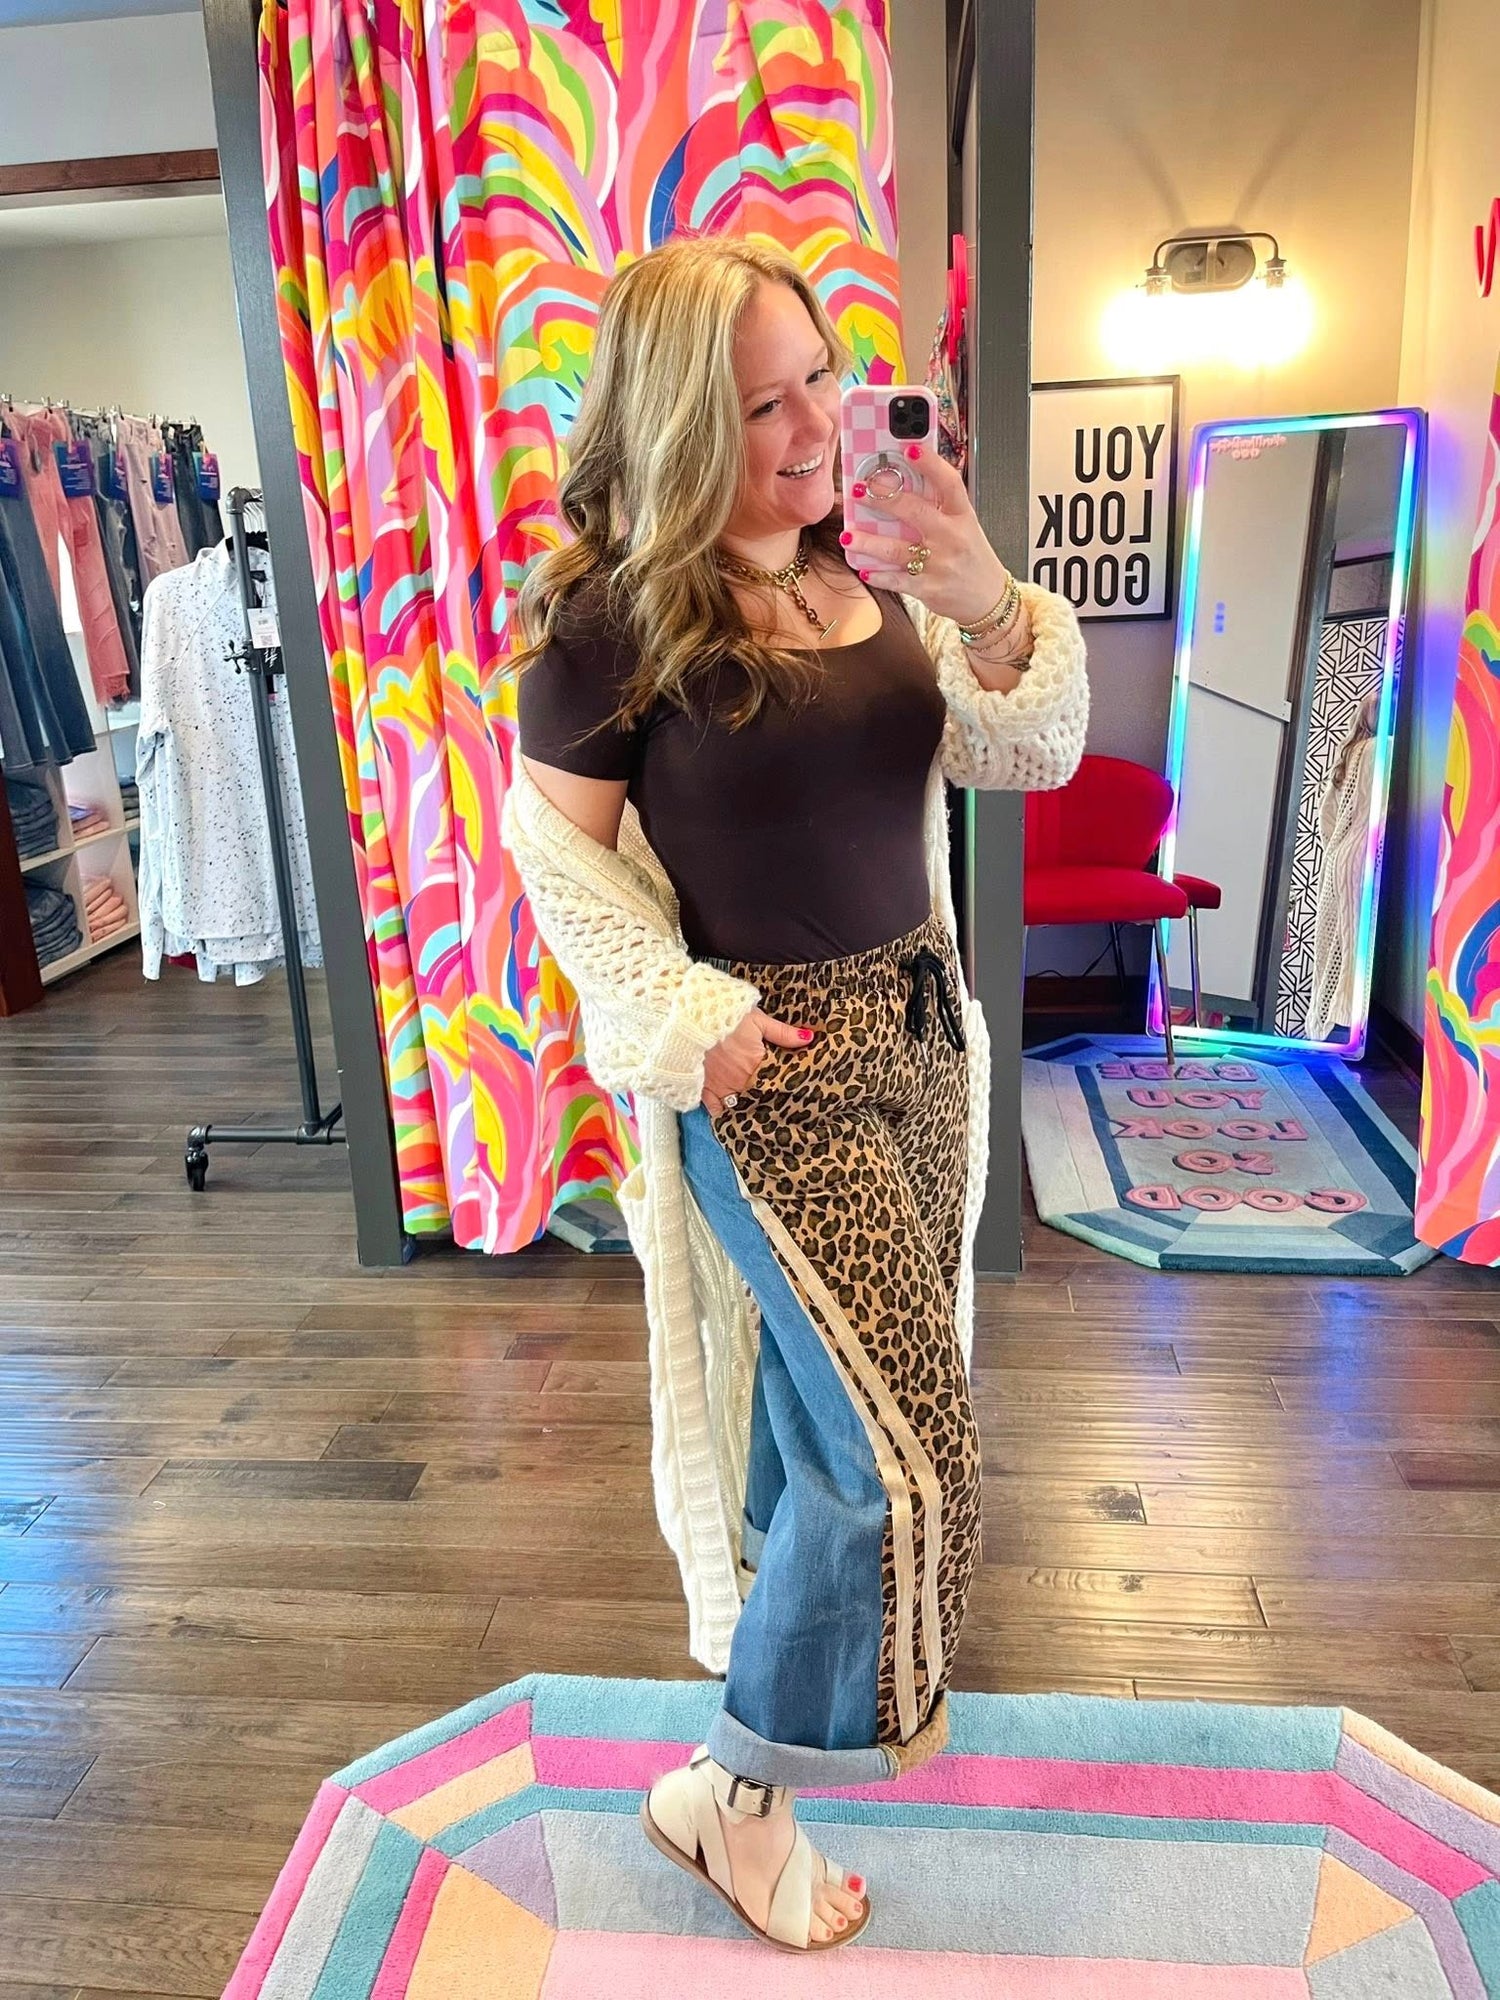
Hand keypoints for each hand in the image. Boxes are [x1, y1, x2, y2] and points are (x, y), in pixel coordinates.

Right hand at [703, 1008, 812, 1118]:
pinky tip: (730, 1115)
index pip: (775, 1083)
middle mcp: (740, 1081)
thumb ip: (783, 1033)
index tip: (791, 1093)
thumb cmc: (727, 1017)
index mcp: (756, 1065)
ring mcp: (722, 1087)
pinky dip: (723, 1112)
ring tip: (755, 1111)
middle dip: (765, 1100)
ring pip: (740, 1105)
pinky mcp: (704, 1088)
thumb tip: (809, 1039)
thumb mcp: (758, 1020)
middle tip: (775, 1106)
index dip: (782, 1087)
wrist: (691, 1020)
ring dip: (747, 1107)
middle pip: (758, 1097)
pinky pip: (715, 1109)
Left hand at [840, 440, 1011, 627]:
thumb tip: (904, 479)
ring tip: (848, 536)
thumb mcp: (965, 525)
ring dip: (869, 543)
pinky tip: (863, 568)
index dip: (930, 464)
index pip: (949, 483)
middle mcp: (952, 537)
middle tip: (860, 490)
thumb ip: (939, 505)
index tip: (909, 449)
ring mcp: (940, 564)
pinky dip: (879, 576)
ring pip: (898, 549)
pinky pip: (897, 581)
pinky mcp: (929, 588)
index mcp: (962, 515)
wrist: (988, 597)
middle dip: (885, 499)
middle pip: (915, 512)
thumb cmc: (972, 557)